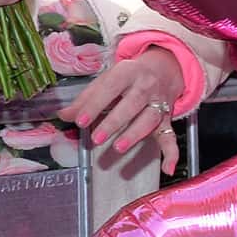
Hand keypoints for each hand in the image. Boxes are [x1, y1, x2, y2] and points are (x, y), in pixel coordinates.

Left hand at [58, 47, 185, 173]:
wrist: (164, 69)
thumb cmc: (129, 77)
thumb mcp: (107, 80)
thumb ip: (86, 99)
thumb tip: (65, 115)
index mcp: (128, 72)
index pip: (110, 87)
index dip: (95, 104)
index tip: (81, 121)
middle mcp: (146, 86)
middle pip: (133, 103)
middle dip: (115, 121)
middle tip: (97, 138)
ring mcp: (159, 103)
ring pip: (150, 118)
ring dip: (135, 134)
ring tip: (118, 147)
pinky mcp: (167, 119)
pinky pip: (171, 136)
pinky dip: (171, 152)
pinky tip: (167, 167)